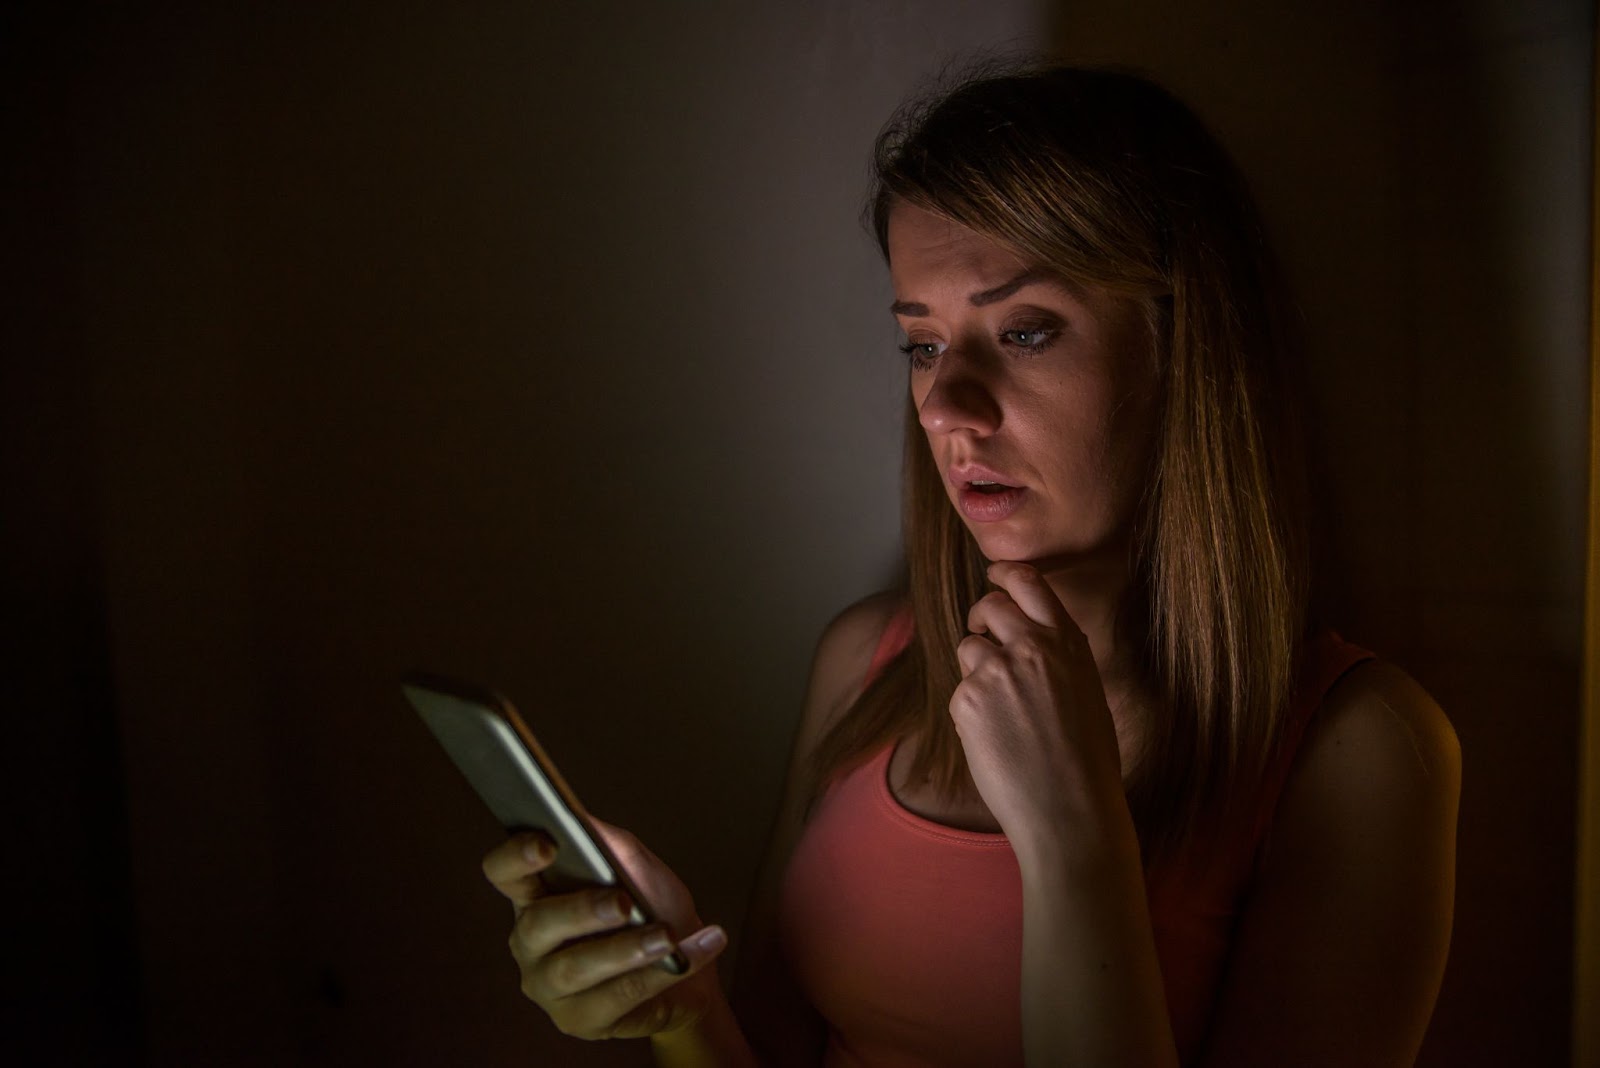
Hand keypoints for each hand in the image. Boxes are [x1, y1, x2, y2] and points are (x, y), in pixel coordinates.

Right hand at [481, 818, 728, 1040]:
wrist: (684, 962)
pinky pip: (617, 999)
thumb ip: (606, 842)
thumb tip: (581, 820)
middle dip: (582, 911)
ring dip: (626, 950)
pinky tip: (684, 958)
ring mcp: (551, 987)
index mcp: (535, 896)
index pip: (504, 872)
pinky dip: (658, 975)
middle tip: (624, 903)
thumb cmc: (649, 907)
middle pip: (537, 925)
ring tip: (666, 937)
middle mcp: (531, 944)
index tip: (548, 844)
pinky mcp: (581, 1021)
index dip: (516, 857)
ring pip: (576, 969)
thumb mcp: (633, 865)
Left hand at [951, 562, 1125, 847]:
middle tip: (983, 635)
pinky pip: (959, 690)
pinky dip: (970, 710)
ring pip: (968, 648)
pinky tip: (994, 738)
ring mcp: (996, 671)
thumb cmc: (1087, 763)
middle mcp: (1032, 647)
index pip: (1028, 581)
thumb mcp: (1088, 693)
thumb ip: (1060, 659)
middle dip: (980, 617)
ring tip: (1000, 709)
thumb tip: (1035, 639)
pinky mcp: (967, 699)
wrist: (1069, 810)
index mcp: (1067, 642)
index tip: (993, 576)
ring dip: (975, 669)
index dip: (1004, 574)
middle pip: (988, 605)